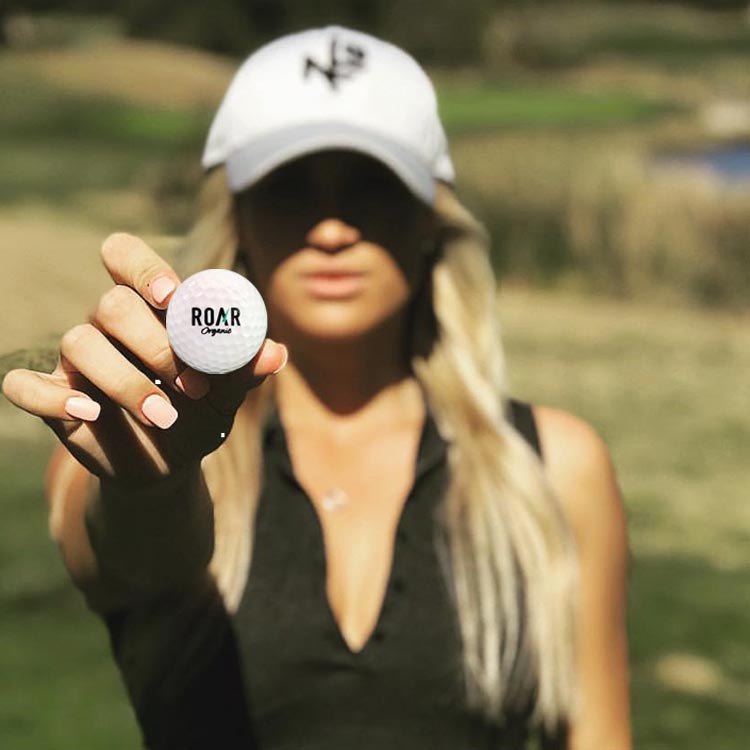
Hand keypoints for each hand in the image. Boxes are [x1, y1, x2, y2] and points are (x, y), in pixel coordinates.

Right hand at [2, 233, 286, 487]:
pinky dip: (50, 397)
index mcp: (151, 309)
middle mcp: (109, 325)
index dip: (144, 268)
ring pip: (78, 342)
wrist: (172, 460)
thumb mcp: (227, 392)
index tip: (173, 296)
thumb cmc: (201, 411)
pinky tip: (88, 414)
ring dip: (125, 381)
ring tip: (166, 416)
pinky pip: (23, 386)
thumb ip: (244, 368)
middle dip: (153, 343)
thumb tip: (276, 353)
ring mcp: (77, 361)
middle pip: (111, 305)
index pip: (127, 258)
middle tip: (192, 384)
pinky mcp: (54, 396)